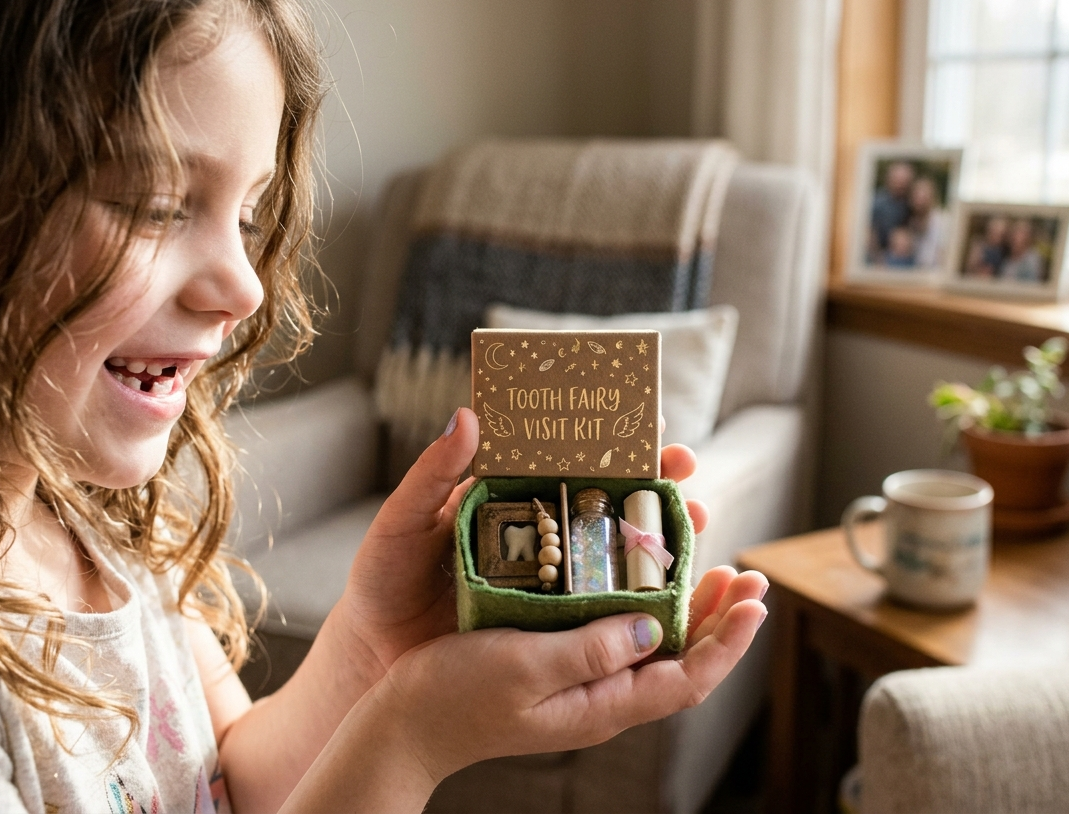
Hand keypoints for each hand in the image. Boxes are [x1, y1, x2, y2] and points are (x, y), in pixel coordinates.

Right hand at [312, 595, 767, 808]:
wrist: (403, 725)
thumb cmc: (454, 697)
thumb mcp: (524, 666)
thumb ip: (591, 648)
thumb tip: (654, 628)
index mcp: (601, 704)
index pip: (687, 679)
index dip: (727, 641)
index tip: (754, 599)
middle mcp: (601, 698)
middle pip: (680, 661)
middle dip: (719, 619)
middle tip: (746, 573)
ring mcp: (580, 684)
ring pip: (653, 648)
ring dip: (687, 609)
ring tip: (712, 569)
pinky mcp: (557, 666)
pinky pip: (617, 636)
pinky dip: (640, 604)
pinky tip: (636, 578)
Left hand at [329, 409, 713, 683]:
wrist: (374, 652)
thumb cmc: (384, 579)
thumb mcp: (402, 523)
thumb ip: (432, 475)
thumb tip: (467, 415)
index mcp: (508, 496)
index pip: (569, 457)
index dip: (612, 440)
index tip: (650, 424)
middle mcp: (537, 533)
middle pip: (608, 499)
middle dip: (654, 481)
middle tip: (684, 469)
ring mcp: (549, 579)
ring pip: (617, 550)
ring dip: (661, 534)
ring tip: (694, 520)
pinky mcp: (552, 624)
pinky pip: (604, 605)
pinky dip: (642, 594)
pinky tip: (673, 587)